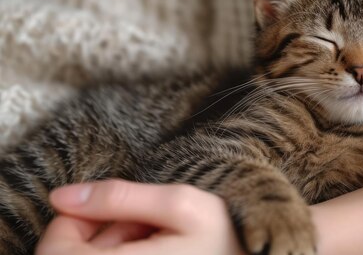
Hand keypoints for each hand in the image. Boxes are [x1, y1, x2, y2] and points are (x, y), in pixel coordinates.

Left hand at [36, 180, 245, 254]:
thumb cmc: (225, 237)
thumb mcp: (180, 204)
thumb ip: (118, 197)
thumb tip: (60, 195)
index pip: (55, 249)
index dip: (72, 219)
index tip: (108, 206)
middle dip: (99, 232)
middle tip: (143, 221)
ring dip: (115, 245)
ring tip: (156, 235)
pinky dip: (126, 254)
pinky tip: (156, 249)